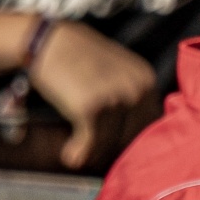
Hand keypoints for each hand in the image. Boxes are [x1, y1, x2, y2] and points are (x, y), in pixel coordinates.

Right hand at [28, 20, 159, 168]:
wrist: (48, 41)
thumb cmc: (79, 57)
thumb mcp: (117, 69)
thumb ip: (131, 94)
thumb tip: (137, 134)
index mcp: (146, 79)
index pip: (151, 121)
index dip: (134, 138)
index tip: (118, 148)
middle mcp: (135, 88)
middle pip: (133, 135)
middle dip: (116, 148)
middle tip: (99, 158)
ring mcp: (114, 98)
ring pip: (111, 142)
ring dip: (95, 154)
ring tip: (82, 158)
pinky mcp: (90, 108)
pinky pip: (90, 142)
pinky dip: (79, 152)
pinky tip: (70, 157)